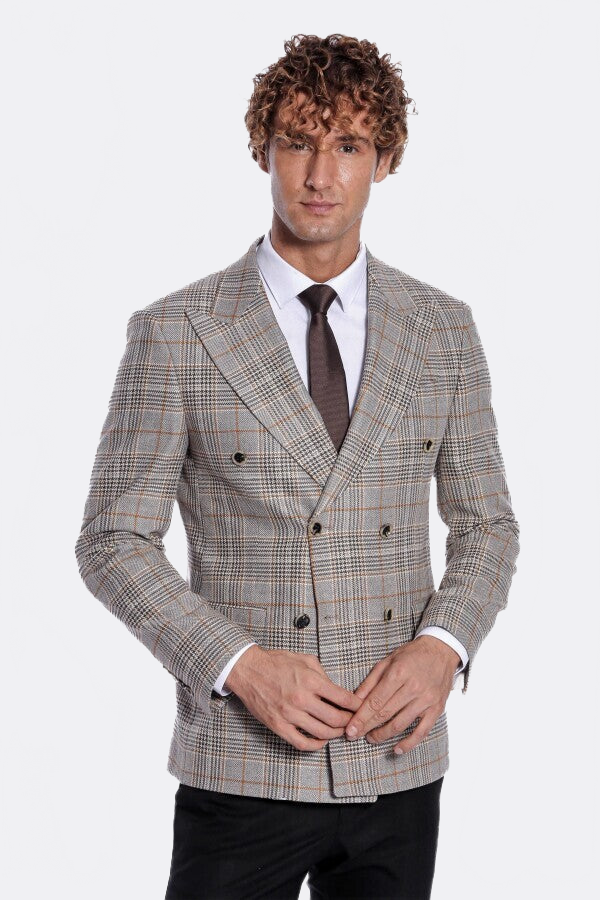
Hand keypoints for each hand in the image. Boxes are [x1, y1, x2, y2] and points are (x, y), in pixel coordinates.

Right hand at [224, 646, 362, 751]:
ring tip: (339, 730)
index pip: (343, 698)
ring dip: (335, 734)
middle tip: (352, 721)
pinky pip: (301, 743)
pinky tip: (321, 740)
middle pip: (336, 719)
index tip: (359, 707)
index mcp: (310, 680)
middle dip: (349, 721)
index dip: (356, 705)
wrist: (249, 670)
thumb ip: (323, 674)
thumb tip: (337, 690)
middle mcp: (302, 699)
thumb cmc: (277, 663)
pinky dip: (316, 745)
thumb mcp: (305, 660)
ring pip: (322, 733)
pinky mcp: (279, 726)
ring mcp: (290, 714)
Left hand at [344, 635, 459, 754]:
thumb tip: (355, 701)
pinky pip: (422, 731)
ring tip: (371, 738)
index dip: (361, 718)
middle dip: (367, 727)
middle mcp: (413, 687)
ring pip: (400, 724)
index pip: (375, 701)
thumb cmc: (412, 655)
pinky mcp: (436, 709)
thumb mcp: (387, 661)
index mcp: (399, 673)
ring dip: (383, 735)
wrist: (441, 651)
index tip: (350, 730)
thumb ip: (371, 682)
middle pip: (385, 714)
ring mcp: (426, 700)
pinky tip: (396, 749)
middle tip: (354, 736)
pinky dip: (409, 743)